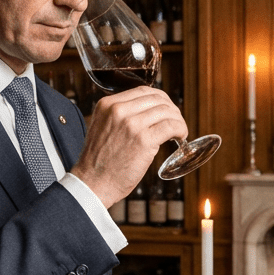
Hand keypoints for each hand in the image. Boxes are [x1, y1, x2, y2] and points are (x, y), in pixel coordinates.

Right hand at [71, 87, 187, 208]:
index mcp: (107, 105)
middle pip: (157, 99)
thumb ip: (119, 116)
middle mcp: (118, 110)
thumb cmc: (99, 162)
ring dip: (178, 120)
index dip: (160, 99)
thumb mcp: (103, 127)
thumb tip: (148, 111)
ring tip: (179, 132)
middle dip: (171, 109)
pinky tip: (180, 137)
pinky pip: (171, 126)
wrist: (92, 184)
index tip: (166, 111)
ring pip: (167, 111)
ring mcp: (131, 124)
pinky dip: (181, 130)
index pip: (143, 91)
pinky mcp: (143, 140)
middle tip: (175, 122)